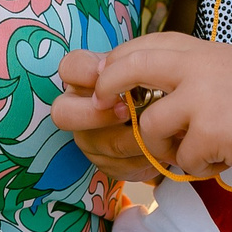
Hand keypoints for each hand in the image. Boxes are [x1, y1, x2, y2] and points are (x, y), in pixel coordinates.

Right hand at [47, 51, 163, 183]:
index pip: (69, 68)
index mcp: (85, 79)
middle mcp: (78, 109)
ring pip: (104, 143)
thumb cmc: (154, 90)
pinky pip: (121, 165)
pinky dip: (146, 157)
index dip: (85, 72)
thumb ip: (136, 66)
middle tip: (127, 111)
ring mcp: (88, 139)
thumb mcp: (148, 72)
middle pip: (63, 114)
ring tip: (160, 130)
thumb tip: (132, 70)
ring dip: (137, 137)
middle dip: (96, 115)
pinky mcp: (105, 164)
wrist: (169, 123)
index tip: (110, 75)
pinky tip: (159, 148)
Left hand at [50, 36, 231, 182]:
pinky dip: (200, 166)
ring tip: (199, 151)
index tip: (103, 85)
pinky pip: (183, 158)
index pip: (139, 46)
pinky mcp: (211, 130)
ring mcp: (201, 97)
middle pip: (127, 69)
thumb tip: (138, 93)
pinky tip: (225, 159)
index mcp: (198, 49)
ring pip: (150, 128)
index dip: (113, 65)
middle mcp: (194, 65)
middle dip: (105, 89)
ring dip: (166, 149)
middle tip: (102, 109)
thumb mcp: (226, 68)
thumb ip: (187, 73)